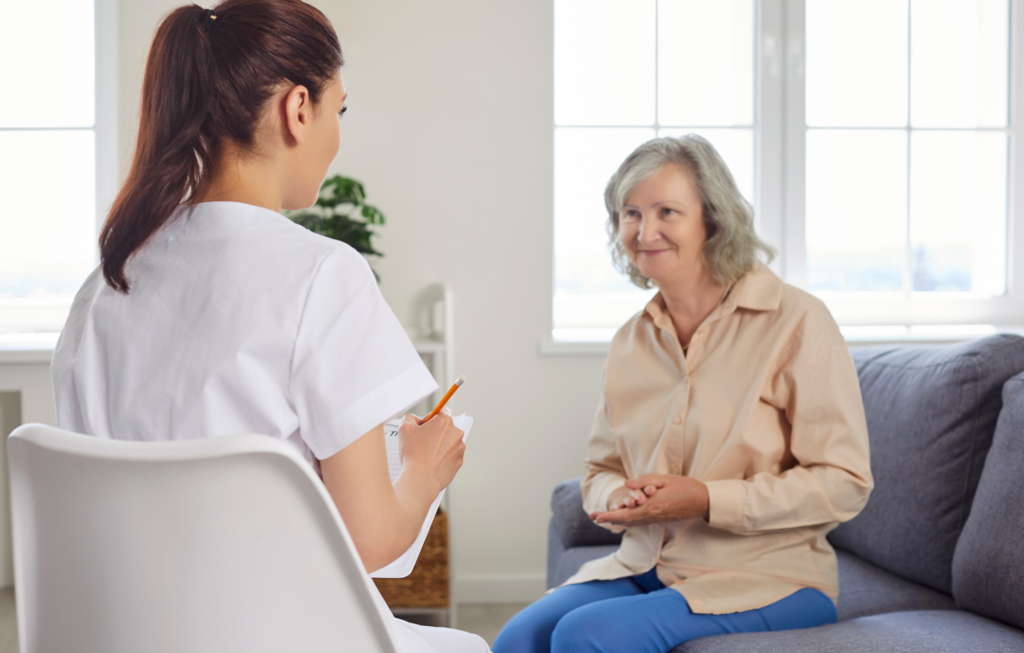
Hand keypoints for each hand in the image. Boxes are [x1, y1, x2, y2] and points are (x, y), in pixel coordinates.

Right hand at [397, 409, 464, 495]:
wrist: (421, 478)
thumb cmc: (414, 454)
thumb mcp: (405, 427)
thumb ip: (411, 417)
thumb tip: (416, 420)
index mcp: (445, 421)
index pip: (441, 410)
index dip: (430, 417)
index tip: (424, 425)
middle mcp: (456, 433)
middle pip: (445, 427)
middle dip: (434, 432)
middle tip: (422, 442)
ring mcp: (459, 448)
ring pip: (448, 442)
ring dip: (439, 445)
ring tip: (426, 454)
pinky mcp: (459, 462)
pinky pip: (451, 455)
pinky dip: (443, 457)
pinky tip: (432, 462)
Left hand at [589, 474, 708, 526]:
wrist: (703, 502)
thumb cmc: (686, 487)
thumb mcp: (666, 479)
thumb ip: (645, 481)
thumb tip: (626, 485)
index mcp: (652, 505)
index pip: (626, 514)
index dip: (609, 516)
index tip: (596, 517)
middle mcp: (652, 515)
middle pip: (626, 521)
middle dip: (609, 519)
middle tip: (594, 517)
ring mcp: (656, 518)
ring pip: (632, 522)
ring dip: (617, 520)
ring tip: (604, 517)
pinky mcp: (660, 519)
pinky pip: (640, 522)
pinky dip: (629, 520)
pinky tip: (624, 517)